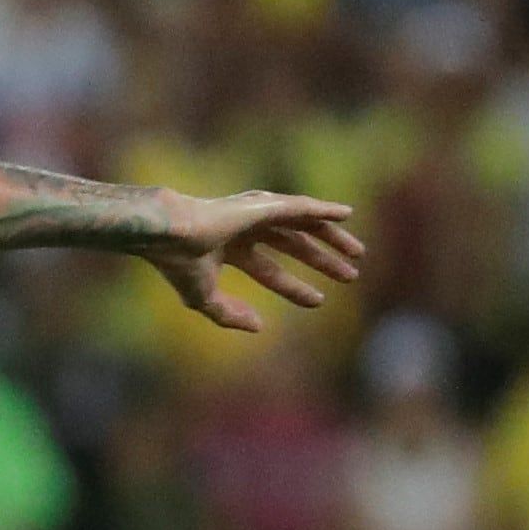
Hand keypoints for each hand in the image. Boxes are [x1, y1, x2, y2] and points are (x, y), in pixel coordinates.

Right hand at [146, 191, 366, 334]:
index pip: (269, 270)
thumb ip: (229, 314)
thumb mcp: (204, 299)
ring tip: (359, 253)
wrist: (170, 235)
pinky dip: (324, 210)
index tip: (319, 301)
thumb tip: (259, 326)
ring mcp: (255, 213)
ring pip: (303, 225)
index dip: (293, 288)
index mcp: (229, 249)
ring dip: (331, 239)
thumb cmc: (180, 264)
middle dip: (321, 261)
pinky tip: (347, 214)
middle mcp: (245, 229)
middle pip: (293, 245)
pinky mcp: (264, 204)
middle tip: (350, 276)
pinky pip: (302, 207)